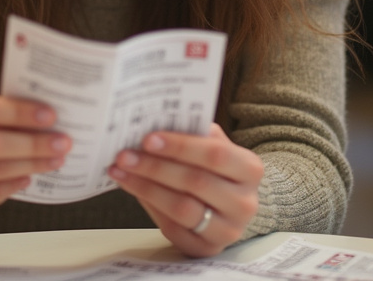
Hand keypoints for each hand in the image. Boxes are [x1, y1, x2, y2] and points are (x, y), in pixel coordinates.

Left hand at [108, 123, 262, 256]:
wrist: (232, 204)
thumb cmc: (217, 168)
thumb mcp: (215, 145)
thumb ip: (195, 134)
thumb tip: (156, 123)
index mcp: (250, 169)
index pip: (215, 155)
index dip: (180, 146)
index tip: (147, 139)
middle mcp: (245, 203)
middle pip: (195, 182)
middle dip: (155, 167)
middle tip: (125, 156)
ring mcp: (228, 230)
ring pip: (182, 208)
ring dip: (146, 188)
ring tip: (121, 172)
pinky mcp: (208, 249)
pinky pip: (174, 229)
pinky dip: (150, 208)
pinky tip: (135, 190)